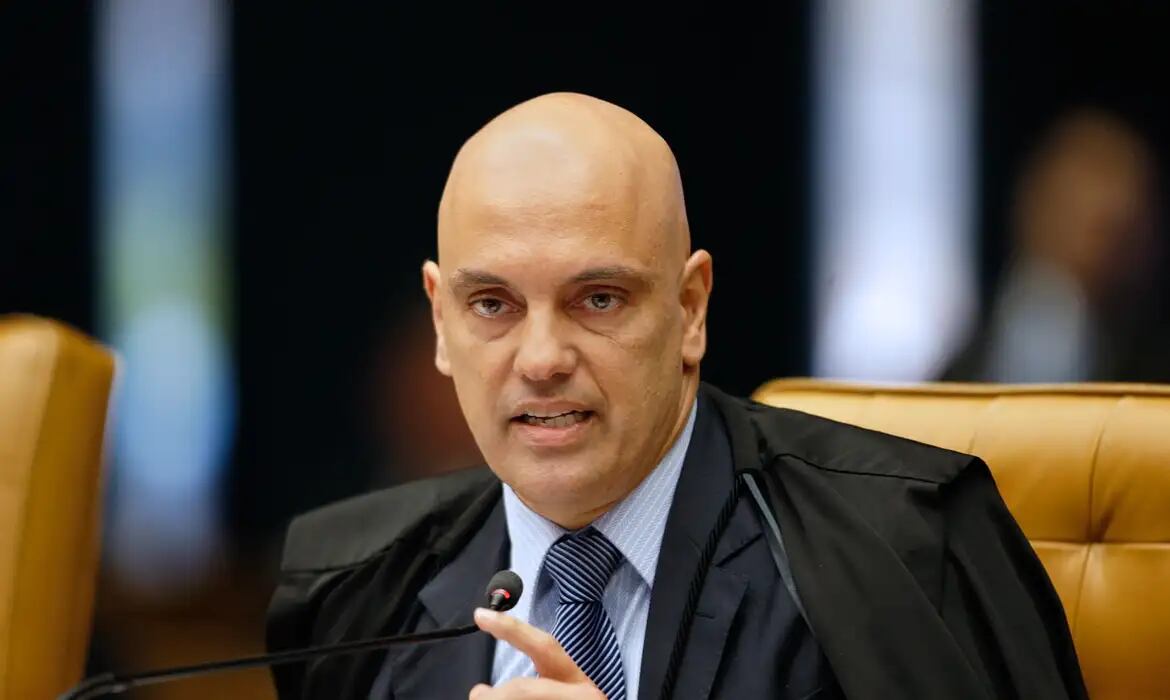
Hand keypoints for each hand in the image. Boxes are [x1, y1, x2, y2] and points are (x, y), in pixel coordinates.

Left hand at [469, 607, 606, 698]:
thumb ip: (526, 689)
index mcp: (578, 686)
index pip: (544, 648)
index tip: (481, 615)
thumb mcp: (561, 697)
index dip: (511, 629)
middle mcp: (580, 696)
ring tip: (488, 699)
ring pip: (510, 698)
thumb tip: (479, 692)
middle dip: (494, 697)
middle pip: (518, 689)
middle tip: (480, 696)